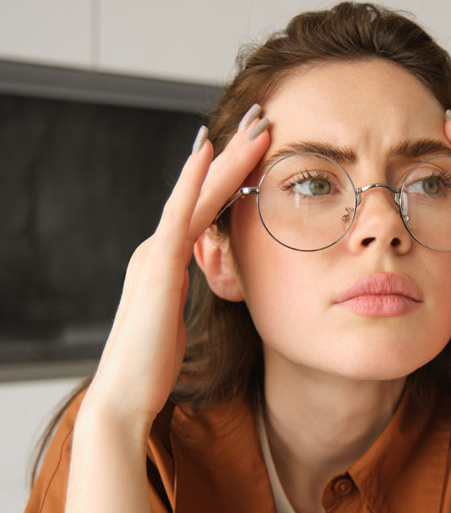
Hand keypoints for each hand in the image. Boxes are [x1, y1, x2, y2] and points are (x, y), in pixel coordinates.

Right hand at [81, 116, 269, 435]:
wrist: (126, 394)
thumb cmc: (153, 362)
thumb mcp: (178, 319)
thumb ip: (187, 294)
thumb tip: (206, 287)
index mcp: (168, 261)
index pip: (206, 208)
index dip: (231, 175)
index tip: (258, 148)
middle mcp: (159, 248)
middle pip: (202, 191)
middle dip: (233, 154)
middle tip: (262, 118)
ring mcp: (156, 253)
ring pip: (196, 194)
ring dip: (226, 157)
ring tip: (254, 125)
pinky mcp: (157, 265)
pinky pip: (180, 215)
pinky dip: (193, 181)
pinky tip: (208, 150)